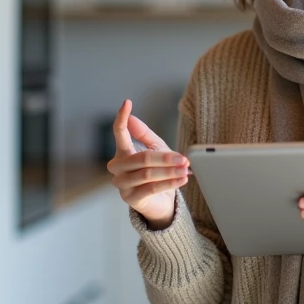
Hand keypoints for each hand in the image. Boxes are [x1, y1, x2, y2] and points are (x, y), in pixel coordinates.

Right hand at [107, 99, 189, 229]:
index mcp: (122, 152)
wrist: (161, 201)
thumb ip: (144, 134)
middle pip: (141, 158)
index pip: (119, 133)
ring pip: (147, 174)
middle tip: (184, 159)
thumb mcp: (156, 149)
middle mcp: (117, 168)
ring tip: (185, 169)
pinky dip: (169, 183)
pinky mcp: (130, 199)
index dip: (122, 118)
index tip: (127, 103)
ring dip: (169, 171)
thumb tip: (131, 117)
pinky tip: (182, 179)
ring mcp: (122, 184)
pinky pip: (151, 188)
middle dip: (165, 158)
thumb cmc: (158, 172)